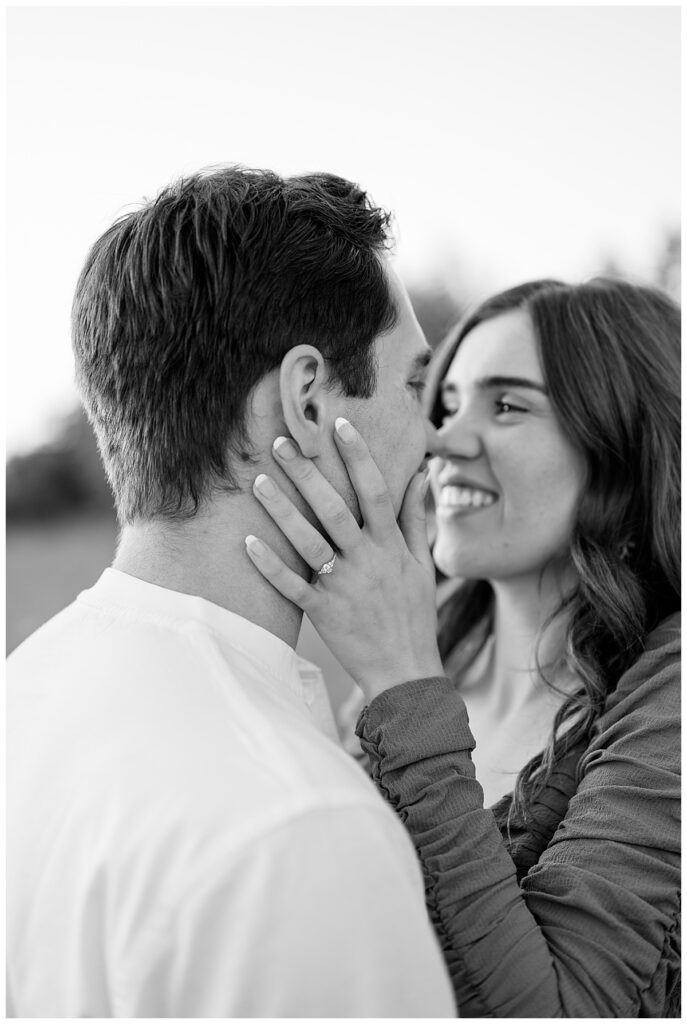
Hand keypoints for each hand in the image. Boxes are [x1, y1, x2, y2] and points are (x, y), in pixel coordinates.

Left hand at [244, 417, 443, 702]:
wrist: (405, 671)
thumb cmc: (414, 615)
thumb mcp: (422, 564)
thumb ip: (416, 519)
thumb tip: (419, 475)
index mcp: (390, 545)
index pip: (374, 490)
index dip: (358, 456)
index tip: (340, 425)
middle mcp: (366, 560)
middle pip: (334, 508)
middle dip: (308, 473)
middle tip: (281, 443)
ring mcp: (343, 586)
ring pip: (308, 541)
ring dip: (282, 510)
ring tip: (259, 482)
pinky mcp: (322, 612)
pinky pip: (292, 585)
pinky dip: (270, 565)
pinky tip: (249, 541)